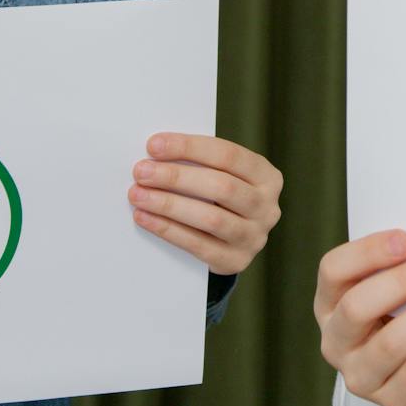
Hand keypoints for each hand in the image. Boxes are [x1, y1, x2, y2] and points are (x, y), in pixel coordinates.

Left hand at [128, 133, 281, 275]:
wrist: (233, 240)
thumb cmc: (221, 196)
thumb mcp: (223, 174)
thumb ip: (200, 162)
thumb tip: (157, 150)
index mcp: (266, 176)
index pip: (228, 155)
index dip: (189, 147)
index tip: (155, 145)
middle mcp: (266, 207)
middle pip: (220, 186)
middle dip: (176, 177)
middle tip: (142, 172)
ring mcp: (254, 237)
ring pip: (210, 218)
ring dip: (168, 205)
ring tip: (138, 194)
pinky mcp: (235, 261)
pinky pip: (197, 245)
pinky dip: (167, 229)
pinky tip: (145, 217)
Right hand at [315, 229, 405, 405]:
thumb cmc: (404, 320)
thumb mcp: (392, 294)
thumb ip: (400, 270)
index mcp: (330, 304)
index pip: (332, 271)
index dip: (367, 252)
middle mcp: (336, 342)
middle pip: (357, 306)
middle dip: (402, 282)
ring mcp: (361, 376)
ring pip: (392, 342)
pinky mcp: (394, 400)